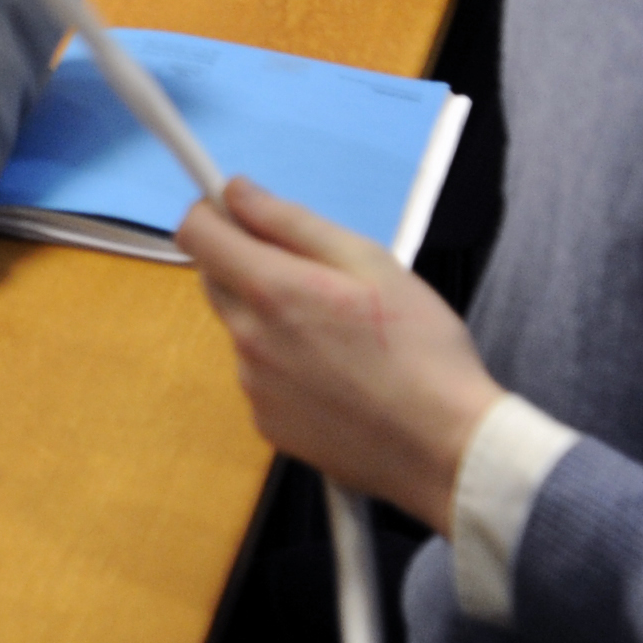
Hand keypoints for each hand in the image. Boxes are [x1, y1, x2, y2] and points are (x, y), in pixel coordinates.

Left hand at [179, 177, 500, 530]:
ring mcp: (253, 387)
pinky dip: (283, 367)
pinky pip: (259, 376)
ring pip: (240, 329)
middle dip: (249, 265)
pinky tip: (336, 377)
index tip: (242, 216)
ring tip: (340, 337)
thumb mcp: (371, 263)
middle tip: (317, 279)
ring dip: (269, 319)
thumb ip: (292, 222)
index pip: (195, 234)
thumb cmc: (423, 352)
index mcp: (272, 291)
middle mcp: (248, 339)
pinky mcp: (266, 424)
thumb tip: (236, 192)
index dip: (212, 215)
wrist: (447, 450)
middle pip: (215, 280)